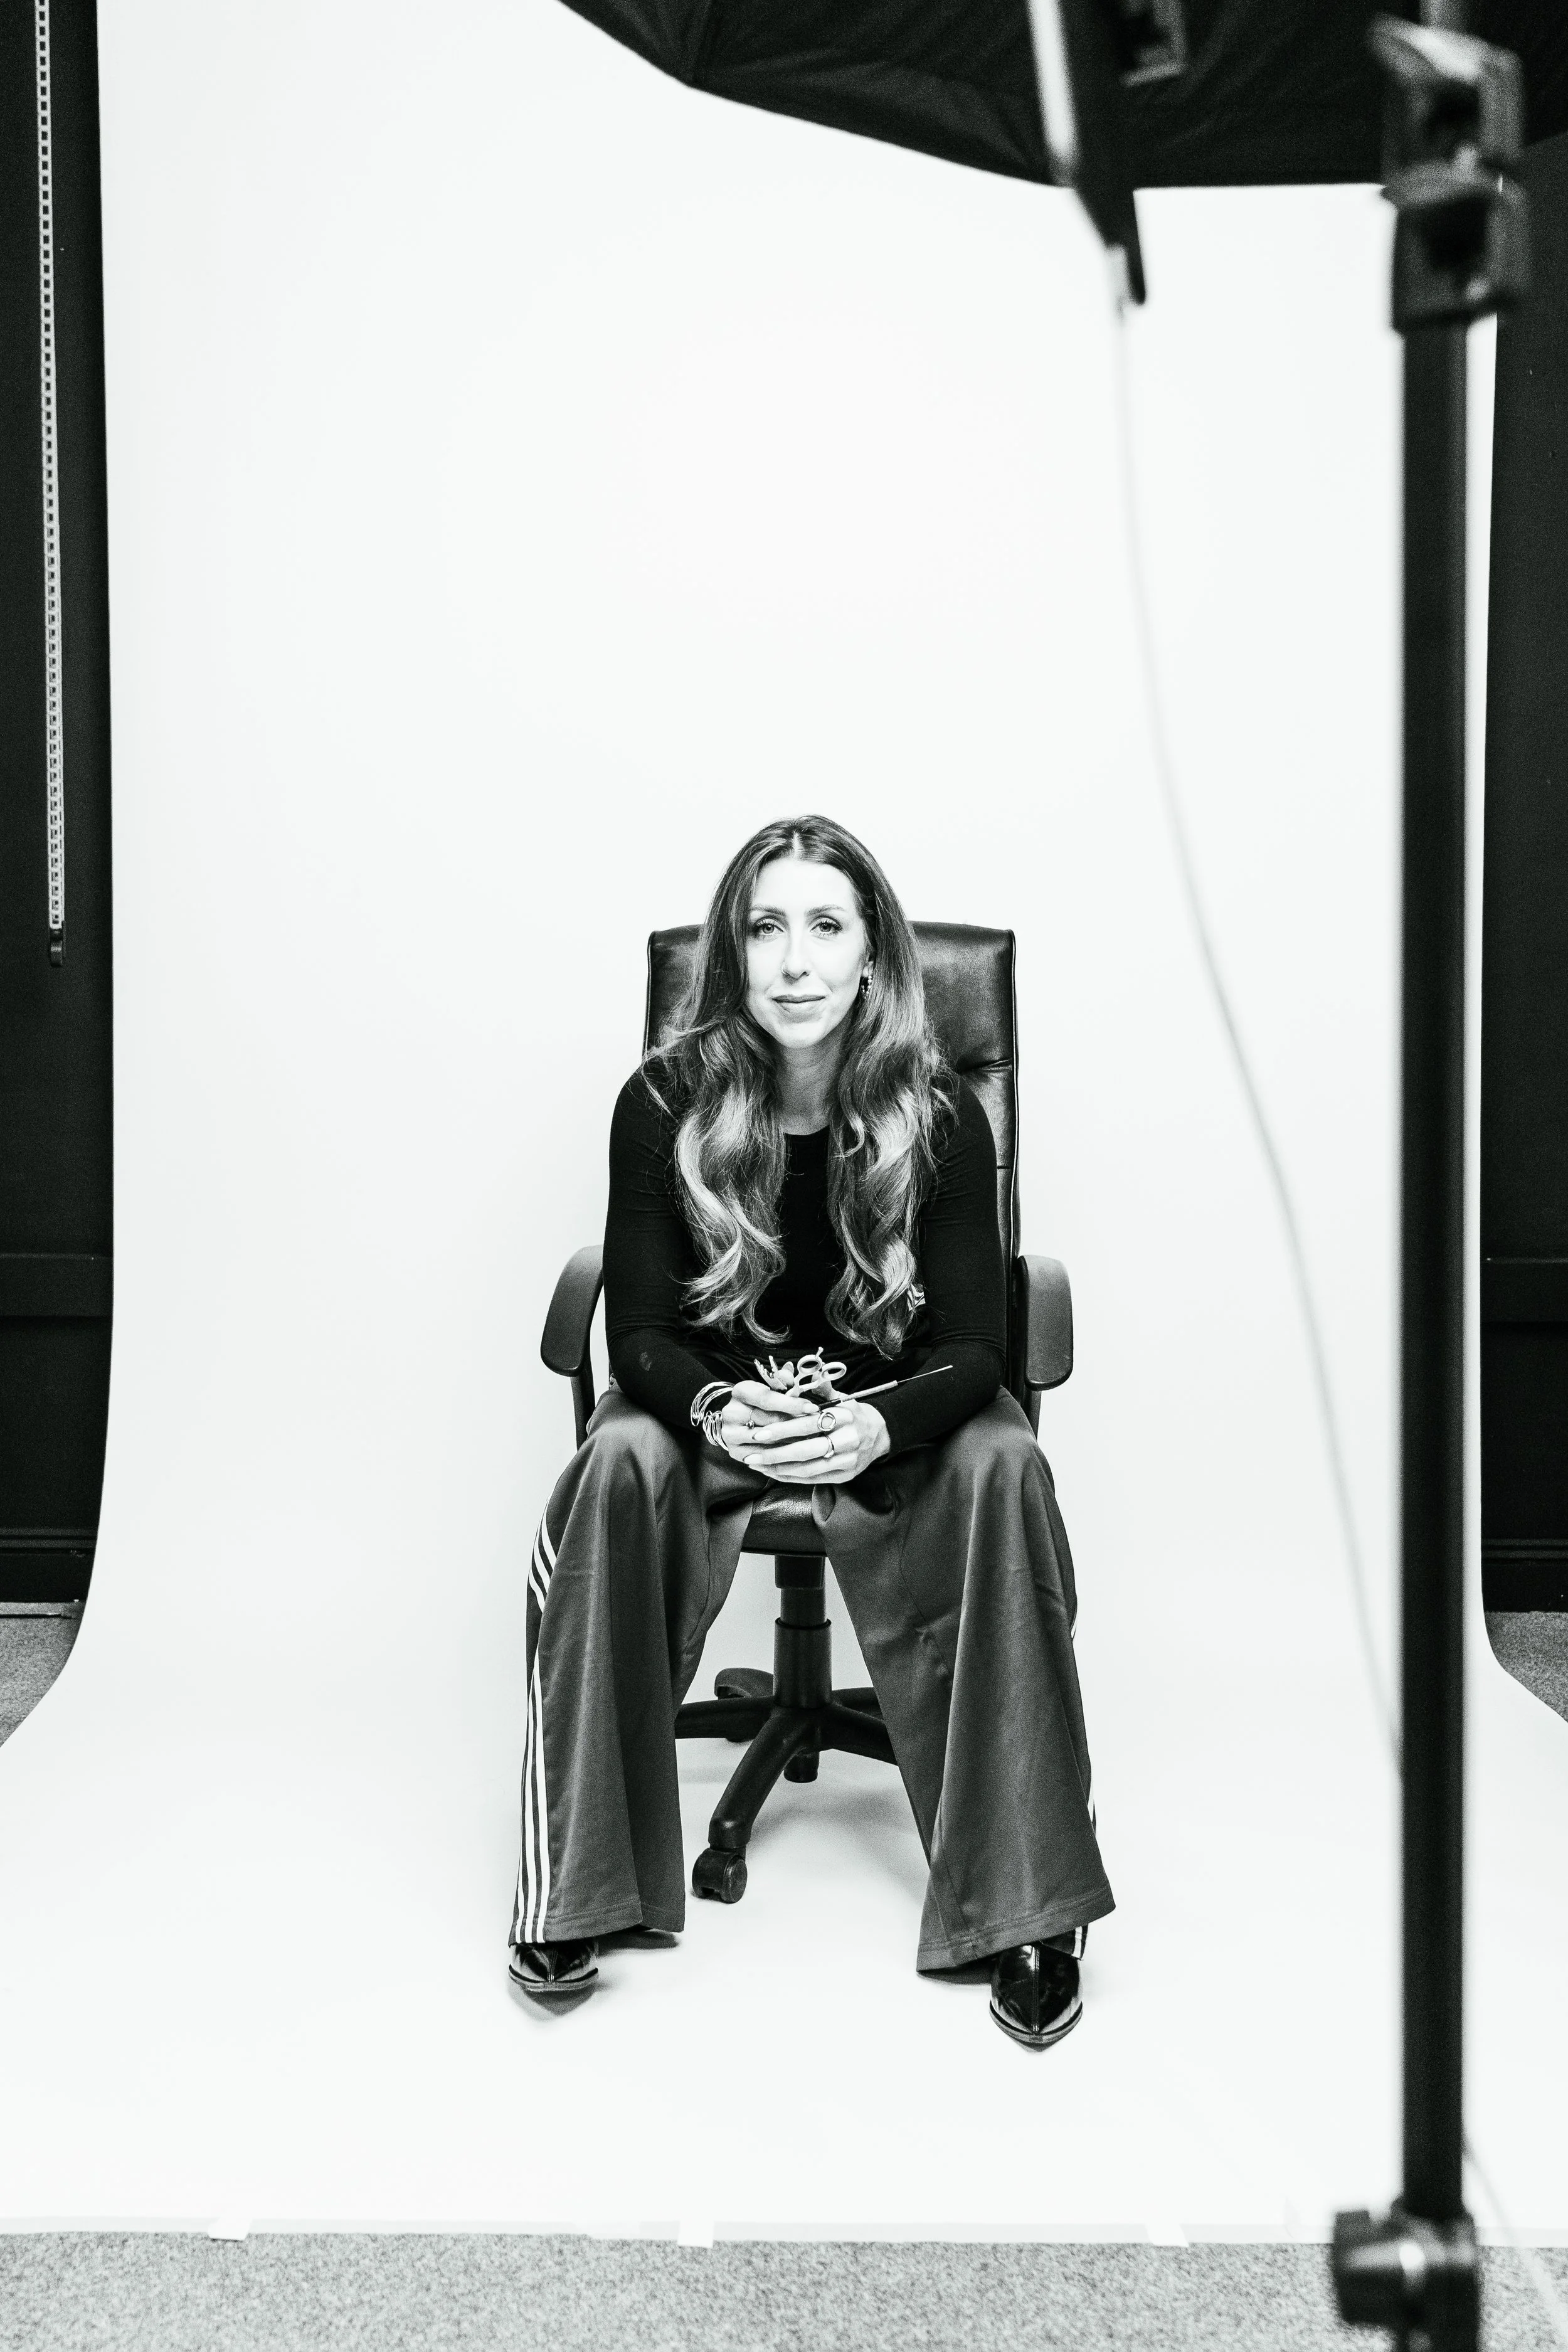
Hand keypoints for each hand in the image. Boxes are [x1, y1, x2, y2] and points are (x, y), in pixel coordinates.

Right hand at [711, 1379, 818, 1459]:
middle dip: (797, 1424)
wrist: (739, 1420)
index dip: (792, 1403)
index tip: (813, 1408)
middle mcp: (731, 1412)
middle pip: (769, 1421)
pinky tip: (799, 1452)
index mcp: (741, 1391)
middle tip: (819, 1427)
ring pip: (768, 1441)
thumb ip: (785, 1382)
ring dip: (793, 1441)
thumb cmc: (762, 1401)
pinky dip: (782, 1456)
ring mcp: (731, 1434)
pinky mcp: (735, 1452)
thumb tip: (794, 1379)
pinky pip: (763, 1457)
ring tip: (813, 1440)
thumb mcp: (771, 1387)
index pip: (767, 1398)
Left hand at [735, 1396, 889, 1484]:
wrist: (880, 1434)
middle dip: (775, 1454)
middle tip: (751, 1454)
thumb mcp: (839, 1397)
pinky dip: (791, 1477)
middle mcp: (848, 1440)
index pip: (808, 1424)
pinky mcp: (845, 1476)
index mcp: (844, 1416)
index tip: (760, 1432)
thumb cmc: (851, 1413)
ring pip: (808, 1469)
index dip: (783, 1429)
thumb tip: (791, 1373)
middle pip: (806, 1450)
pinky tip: (773, 1473)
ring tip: (756, 1464)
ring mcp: (848, 1461)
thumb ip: (818, 1388)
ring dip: (779, 1469)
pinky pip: (813, 1479)